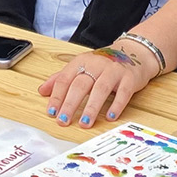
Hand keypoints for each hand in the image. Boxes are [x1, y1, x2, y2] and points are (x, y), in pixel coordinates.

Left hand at [37, 46, 157, 128]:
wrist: (134, 53)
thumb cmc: (103, 64)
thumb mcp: (81, 66)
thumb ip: (61, 78)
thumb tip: (42, 91)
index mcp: (81, 62)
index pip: (65, 79)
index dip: (57, 96)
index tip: (51, 112)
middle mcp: (96, 64)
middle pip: (80, 85)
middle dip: (70, 104)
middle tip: (63, 120)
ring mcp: (113, 70)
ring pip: (100, 89)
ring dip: (91, 108)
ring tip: (84, 123)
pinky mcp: (129, 78)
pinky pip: (123, 92)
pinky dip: (116, 105)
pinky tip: (110, 117)